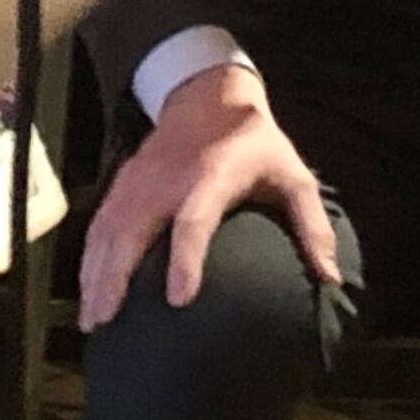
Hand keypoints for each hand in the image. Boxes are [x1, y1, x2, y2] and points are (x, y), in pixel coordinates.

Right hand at [75, 60, 344, 327]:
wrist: (208, 96)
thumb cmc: (257, 146)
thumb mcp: (294, 176)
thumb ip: (311, 226)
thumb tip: (330, 279)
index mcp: (212, 176)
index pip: (193, 220)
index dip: (185, 259)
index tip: (179, 299)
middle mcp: (166, 180)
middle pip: (133, 231)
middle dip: (117, 277)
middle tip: (109, 322)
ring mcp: (138, 180)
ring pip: (107, 231)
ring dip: (95, 275)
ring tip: (93, 321)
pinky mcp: (122, 183)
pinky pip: (99, 224)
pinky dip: (89, 258)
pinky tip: (88, 290)